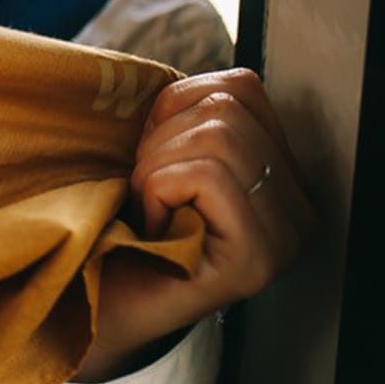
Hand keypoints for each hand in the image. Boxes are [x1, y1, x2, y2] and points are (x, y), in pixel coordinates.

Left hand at [77, 68, 314, 381]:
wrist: (86, 299)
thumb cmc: (118, 223)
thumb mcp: (160, 151)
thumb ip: (193, 114)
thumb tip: (189, 84)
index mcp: (280, 174)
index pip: (242, 86)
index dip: (176, 107)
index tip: (153, 156)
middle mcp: (297, 208)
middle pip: (227, 109)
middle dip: (161, 141)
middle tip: (145, 193)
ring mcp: (284, 239)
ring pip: (218, 137)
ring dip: (155, 169)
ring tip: (149, 213)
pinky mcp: (256, 261)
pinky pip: (205, 175)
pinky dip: (157, 191)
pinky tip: (154, 231)